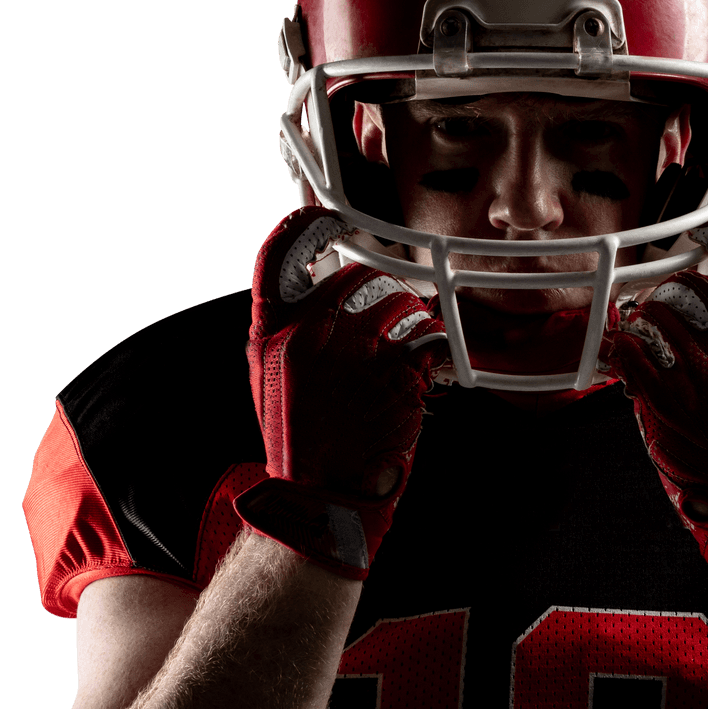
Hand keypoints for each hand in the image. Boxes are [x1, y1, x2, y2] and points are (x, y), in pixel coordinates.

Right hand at [234, 207, 446, 579]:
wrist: (322, 491)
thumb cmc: (299, 434)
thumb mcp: (270, 376)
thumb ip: (287, 331)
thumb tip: (315, 290)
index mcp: (273, 332)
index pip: (279, 256)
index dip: (302, 228)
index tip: (322, 217)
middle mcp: (312, 332)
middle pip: (358, 276)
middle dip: (381, 283)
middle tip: (393, 296)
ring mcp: (357, 350)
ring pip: (402, 303)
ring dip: (415, 313)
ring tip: (416, 331)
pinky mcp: (399, 371)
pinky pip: (429, 338)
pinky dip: (437, 345)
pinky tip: (434, 359)